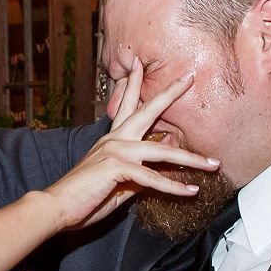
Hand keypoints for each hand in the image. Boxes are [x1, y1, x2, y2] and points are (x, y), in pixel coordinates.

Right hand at [41, 65, 215, 229]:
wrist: (58, 206)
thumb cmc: (85, 196)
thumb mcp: (119, 181)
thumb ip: (141, 171)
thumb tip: (163, 162)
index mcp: (112, 139)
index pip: (126, 104)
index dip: (134, 83)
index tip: (141, 64)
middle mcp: (115, 139)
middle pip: (147, 110)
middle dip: (170, 93)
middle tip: (188, 77)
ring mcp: (116, 152)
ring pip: (163, 152)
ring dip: (192, 159)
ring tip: (213, 164)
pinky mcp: (118, 169)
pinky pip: (152, 178)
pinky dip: (173, 186)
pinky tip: (190, 190)